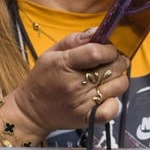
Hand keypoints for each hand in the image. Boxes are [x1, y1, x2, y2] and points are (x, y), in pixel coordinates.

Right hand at [5, 32, 130, 135]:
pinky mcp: (88, 118)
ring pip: (118, 86)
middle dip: (118, 61)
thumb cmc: (42, 79)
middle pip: (112, 68)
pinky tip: (107, 96)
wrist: (31, 112)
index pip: (96, 52)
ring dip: (119, 78)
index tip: (110, 49)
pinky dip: (115, 101)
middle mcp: (75, 84)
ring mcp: (83, 103)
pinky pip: (113, 109)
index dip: (110, 49)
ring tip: (109, 77)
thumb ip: (75, 40)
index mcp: (64, 64)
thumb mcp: (51, 53)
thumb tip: (98, 32)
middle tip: (112, 61)